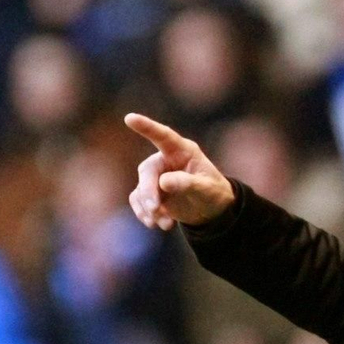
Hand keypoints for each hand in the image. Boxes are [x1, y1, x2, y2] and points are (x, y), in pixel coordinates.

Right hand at [124, 112, 234, 230]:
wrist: (212, 211)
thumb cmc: (213, 193)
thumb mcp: (206, 189)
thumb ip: (187, 183)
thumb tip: (163, 182)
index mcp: (182, 151)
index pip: (163, 136)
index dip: (147, 127)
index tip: (130, 118)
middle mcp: (165, 160)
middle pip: (147, 170)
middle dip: (149, 191)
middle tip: (156, 209)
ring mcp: (156, 176)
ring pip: (141, 189)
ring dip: (149, 207)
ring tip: (166, 224)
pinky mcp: (150, 192)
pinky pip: (139, 201)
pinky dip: (146, 214)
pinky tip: (160, 225)